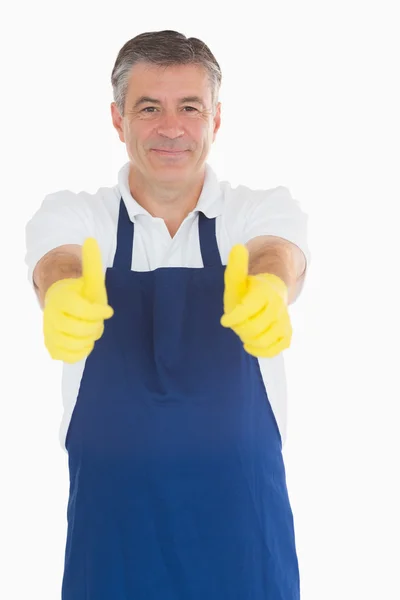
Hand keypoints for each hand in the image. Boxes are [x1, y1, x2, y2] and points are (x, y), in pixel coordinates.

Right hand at [43, 238, 113, 363]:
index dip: (98, 313)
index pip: (82, 310)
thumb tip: (91, 239)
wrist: (61, 305)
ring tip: (91, 330)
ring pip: (73, 344)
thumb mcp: (89, 279)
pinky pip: (67, 356)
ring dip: (88, 339)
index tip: (108, 311)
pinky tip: (85, 341)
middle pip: (79, 329)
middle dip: (94, 327)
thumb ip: (92, 263)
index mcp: (61, 298)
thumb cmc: (80, 293)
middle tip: (98, 321)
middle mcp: (51, 316)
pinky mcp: (52, 347)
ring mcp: (50, 333)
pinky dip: (80, 352)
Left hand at [220, 244, 291, 357]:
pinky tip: (253, 345)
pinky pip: (280, 347)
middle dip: (241, 329)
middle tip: (237, 325)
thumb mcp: (237, 279)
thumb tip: (238, 246)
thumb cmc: (248, 289)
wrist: (269, 294)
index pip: (249, 309)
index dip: (235, 317)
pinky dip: (265, 350)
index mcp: (264, 292)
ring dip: (251, 341)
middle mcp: (277, 306)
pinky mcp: (287, 333)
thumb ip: (236, 266)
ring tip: (244, 335)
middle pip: (256, 327)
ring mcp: (284, 320)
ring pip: (267, 339)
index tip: (225, 320)